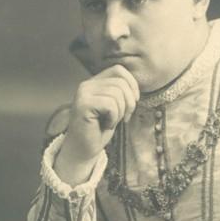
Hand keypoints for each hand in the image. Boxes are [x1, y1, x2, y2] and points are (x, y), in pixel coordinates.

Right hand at [55, 64, 139, 183]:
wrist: (83, 150)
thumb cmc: (99, 130)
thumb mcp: (114, 107)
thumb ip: (120, 92)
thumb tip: (136, 86)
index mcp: (94, 82)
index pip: (119, 70)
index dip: (132, 85)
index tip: (134, 102)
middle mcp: (86, 85)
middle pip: (121, 82)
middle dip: (129, 102)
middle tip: (124, 118)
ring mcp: (83, 94)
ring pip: (117, 94)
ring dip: (120, 112)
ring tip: (110, 122)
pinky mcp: (83, 105)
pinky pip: (110, 105)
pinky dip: (114, 118)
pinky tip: (105, 125)